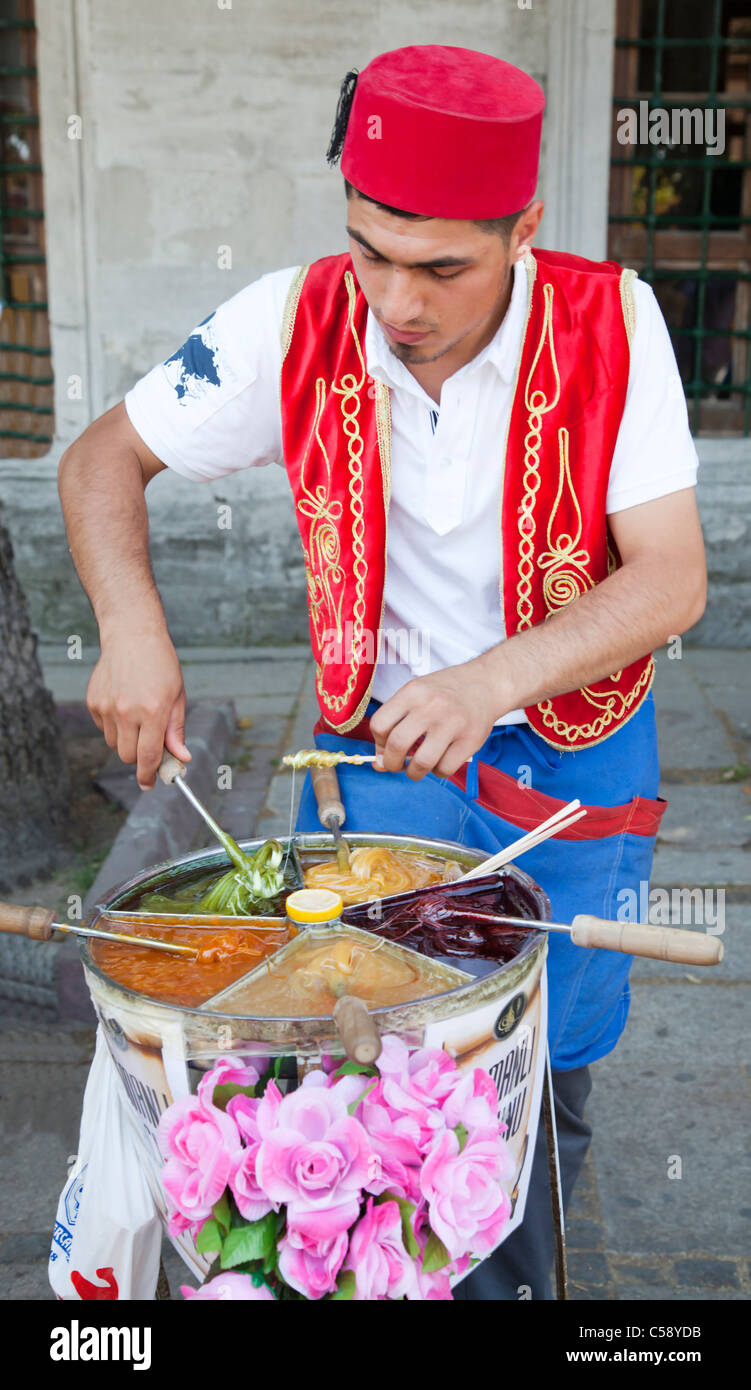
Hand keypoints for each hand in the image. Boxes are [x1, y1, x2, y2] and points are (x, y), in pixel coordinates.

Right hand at [86, 622, 189, 789]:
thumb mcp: (177, 696)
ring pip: (113, 743)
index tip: (149, 784)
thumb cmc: (160, 664)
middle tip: (149, 744)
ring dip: (126, 739)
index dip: (148, 776)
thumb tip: (182, 758)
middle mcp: (127, 711)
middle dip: (139, 757)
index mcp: (153, 711)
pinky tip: (123, 703)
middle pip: (128, 756)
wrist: (132, 635)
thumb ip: (176, 730)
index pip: (148, 757)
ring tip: (137, 715)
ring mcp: (107, 707)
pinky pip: (102, 727)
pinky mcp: (93, 702)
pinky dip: (113, 724)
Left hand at [369, 662, 498, 780]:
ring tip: (417, 767)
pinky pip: (445, 768)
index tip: (386, 747)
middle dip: (391, 763)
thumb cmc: (445, 693)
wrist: (486, 683)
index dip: (378, 743)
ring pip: (422, 762)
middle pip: (397, 745)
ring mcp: (452, 724)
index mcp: (412, 692)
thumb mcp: (416, 695)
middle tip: (397, 765)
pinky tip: (440, 761)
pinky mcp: (470, 740)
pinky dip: (438, 771)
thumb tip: (378, 765)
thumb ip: (395, 724)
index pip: (379, 725)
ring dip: (413, 772)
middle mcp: (431, 706)